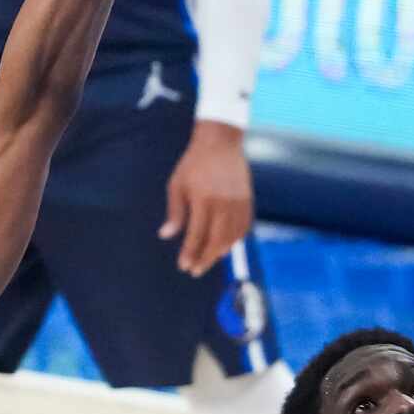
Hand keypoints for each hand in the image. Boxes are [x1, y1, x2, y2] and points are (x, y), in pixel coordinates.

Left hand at [161, 121, 253, 276]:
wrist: (220, 143)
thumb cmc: (193, 164)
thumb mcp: (177, 185)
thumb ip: (175, 212)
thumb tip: (166, 235)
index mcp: (203, 199)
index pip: (197, 234)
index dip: (190, 253)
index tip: (183, 266)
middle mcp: (224, 203)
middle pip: (216, 241)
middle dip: (205, 259)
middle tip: (195, 271)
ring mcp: (239, 203)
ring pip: (232, 237)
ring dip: (220, 253)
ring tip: (207, 260)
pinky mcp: (248, 201)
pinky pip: (244, 228)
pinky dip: (235, 241)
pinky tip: (224, 247)